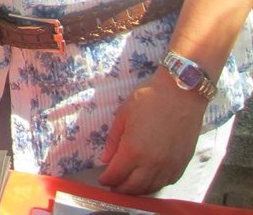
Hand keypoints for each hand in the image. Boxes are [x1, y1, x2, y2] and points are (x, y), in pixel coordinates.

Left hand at [98, 68, 208, 194]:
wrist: (182, 94)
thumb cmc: (149, 99)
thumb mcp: (123, 115)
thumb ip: (113, 140)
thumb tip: (106, 159)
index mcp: (133, 151)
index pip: (116, 175)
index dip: (107, 179)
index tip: (102, 178)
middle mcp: (152, 164)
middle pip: (133, 187)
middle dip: (120, 189)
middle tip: (113, 185)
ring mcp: (169, 166)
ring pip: (151, 188)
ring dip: (137, 190)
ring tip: (129, 185)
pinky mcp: (182, 164)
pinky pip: (167, 182)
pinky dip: (155, 184)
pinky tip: (149, 179)